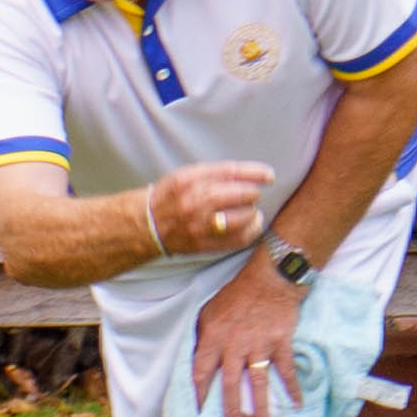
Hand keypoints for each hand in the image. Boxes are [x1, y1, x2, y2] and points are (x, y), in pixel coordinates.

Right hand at [146, 161, 273, 257]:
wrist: (148, 224)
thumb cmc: (171, 196)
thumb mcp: (186, 174)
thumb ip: (214, 174)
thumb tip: (249, 175)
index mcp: (191, 179)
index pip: (231, 172)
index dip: (255, 173)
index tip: (268, 176)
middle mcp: (195, 201)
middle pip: (240, 194)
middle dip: (253, 193)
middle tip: (253, 194)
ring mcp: (200, 225)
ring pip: (242, 218)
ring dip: (253, 213)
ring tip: (253, 211)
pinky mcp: (204, 243)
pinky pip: (237, 239)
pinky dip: (250, 231)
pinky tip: (252, 225)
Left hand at [191, 256, 302, 416]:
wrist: (270, 277)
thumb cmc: (237, 294)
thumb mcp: (209, 310)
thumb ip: (203, 336)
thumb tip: (197, 359)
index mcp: (213, 337)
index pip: (201, 371)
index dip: (199, 394)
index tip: (199, 414)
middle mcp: (234, 344)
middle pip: (231, 384)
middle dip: (232, 411)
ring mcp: (259, 344)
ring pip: (258, 382)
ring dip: (261, 408)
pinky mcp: (281, 342)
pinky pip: (286, 369)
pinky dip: (293, 388)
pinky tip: (297, 404)